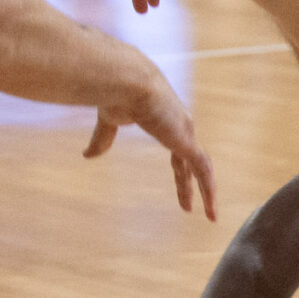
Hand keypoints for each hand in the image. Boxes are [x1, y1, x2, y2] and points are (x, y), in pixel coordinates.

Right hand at [88, 69, 216, 220]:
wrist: (127, 82)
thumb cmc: (118, 94)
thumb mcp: (109, 120)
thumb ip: (103, 138)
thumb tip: (88, 157)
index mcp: (166, 120)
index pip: (177, 149)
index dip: (178, 168)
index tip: (178, 179)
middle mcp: (180, 126)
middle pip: (190, 161)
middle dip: (190, 182)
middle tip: (189, 203)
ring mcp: (186, 133)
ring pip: (201, 169)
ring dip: (205, 191)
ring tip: (210, 215)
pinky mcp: (187, 142)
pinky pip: (203, 171)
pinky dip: (208, 190)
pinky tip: (209, 209)